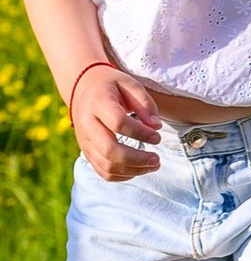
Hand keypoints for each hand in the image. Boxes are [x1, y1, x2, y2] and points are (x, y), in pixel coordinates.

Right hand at [68, 62, 162, 179]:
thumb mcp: (129, 84)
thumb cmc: (110, 86)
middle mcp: (87, 124)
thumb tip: (156, 127)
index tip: (157, 137)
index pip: (117, 123)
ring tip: (153, 165)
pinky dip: (122, 176)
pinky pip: (102, 171)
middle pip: (109, 149)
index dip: (140, 133)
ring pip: (106, 165)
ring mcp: (85, 140)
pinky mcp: (87, 152)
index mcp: (98, 103)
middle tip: (156, 159)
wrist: (82, 88)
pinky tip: (138, 169)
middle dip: (137, 159)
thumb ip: (144, 104)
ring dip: (132, 170)